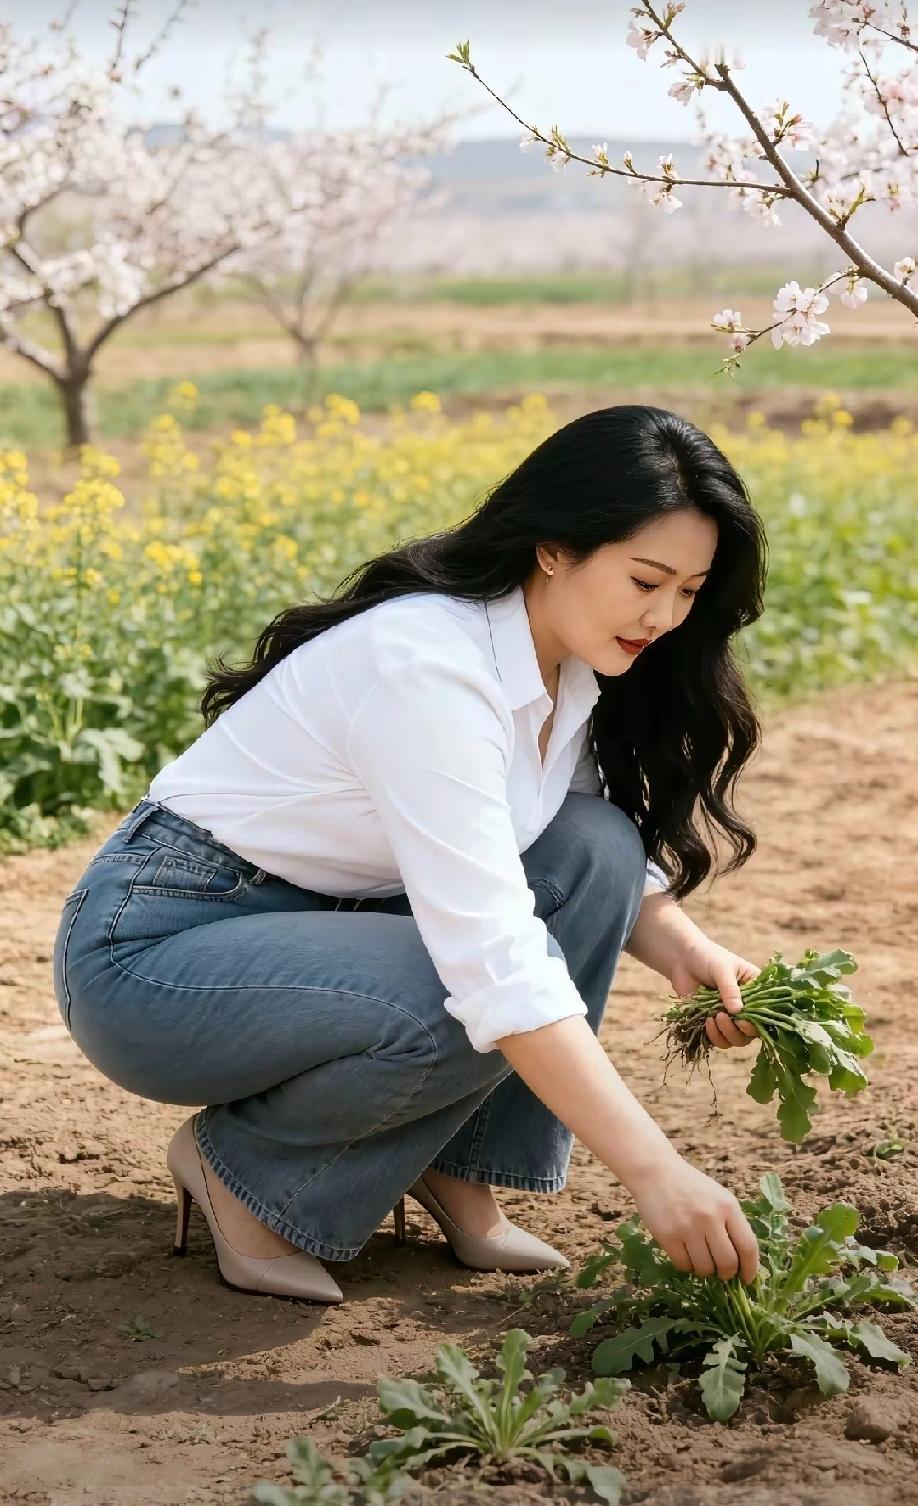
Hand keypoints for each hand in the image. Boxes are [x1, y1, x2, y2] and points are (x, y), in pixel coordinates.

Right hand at [631, 1154, 759, 1283]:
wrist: (656, 1172)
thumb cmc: (691, 1186)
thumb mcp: (718, 1197)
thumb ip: (731, 1224)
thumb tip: (742, 1261)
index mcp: (728, 1206)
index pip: (748, 1246)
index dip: (750, 1269)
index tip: (748, 1279)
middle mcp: (710, 1217)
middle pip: (728, 1263)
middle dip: (727, 1274)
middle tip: (723, 1274)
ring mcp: (688, 1227)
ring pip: (705, 1268)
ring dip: (705, 1271)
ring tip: (701, 1261)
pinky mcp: (668, 1236)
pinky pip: (684, 1265)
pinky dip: (687, 1266)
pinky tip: (685, 1255)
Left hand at [667, 935, 760, 1050]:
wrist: (682, 958)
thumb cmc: (708, 957)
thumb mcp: (722, 969)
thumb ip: (730, 990)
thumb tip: (737, 1011)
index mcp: (756, 991)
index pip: (766, 1013)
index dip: (758, 1022)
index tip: (742, 1020)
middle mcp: (746, 1006)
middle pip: (751, 1032)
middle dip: (739, 1030)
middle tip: (723, 1016)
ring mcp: (730, 1016)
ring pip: (736, 1039)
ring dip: (726, 1034)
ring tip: (714, 1017)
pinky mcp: (714, 1023)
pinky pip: (719, 1039)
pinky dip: (714, 1036)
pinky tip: (706, 1022)